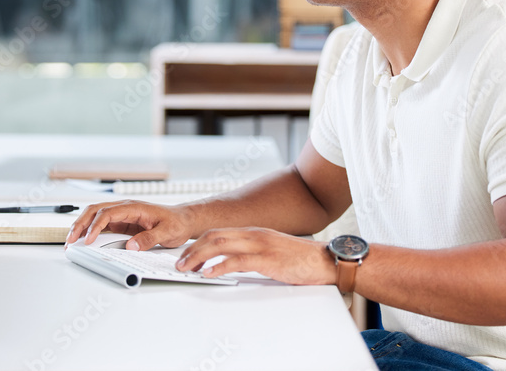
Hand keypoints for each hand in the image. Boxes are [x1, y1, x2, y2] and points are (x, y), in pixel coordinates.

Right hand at [64, 200, 194, 249]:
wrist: (184, 220)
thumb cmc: (176, 222)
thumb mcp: (167, 232)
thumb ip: (149, 239)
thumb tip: (131, 246)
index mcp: (134, 207)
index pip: (108, 213)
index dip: (95, 226)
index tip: (88, 240)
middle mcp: (125, 208)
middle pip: (95, 211)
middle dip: (80, 224)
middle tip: (70, 240)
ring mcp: (122, 215)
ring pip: (95, 216)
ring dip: (81, 226)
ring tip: (71, 241)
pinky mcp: (122, 224)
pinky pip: (102, 225)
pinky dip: (90, 231)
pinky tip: (83, 240)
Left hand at [175, 227, 337, 285]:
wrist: (326, 260)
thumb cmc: (302, 259)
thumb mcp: (272, 252)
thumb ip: (253, 255)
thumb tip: (234, 264)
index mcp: (255, 233)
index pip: (219, 233)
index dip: (199, 243)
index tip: (186, 255)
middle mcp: (255, 235)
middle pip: (214, 236)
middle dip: (192, 249)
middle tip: (179, 263)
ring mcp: (261, 245)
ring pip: (221, 245)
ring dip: (199, 257)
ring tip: (186, 268)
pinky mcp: (268, 259)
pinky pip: (238, 260)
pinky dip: (219, 266)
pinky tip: (209, 273)